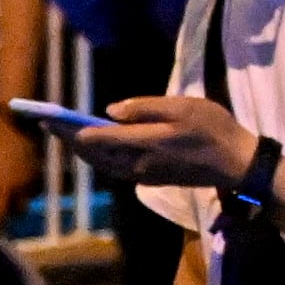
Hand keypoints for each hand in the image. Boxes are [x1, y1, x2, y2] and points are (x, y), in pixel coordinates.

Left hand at [61, 89, 262, 191]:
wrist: (235, 163)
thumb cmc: (213, 128)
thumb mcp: (184, 106)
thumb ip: (145, 107)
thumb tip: (110, 110)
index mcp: (145, 142)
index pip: (97, 138)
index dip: (70, 129)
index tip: (50, 119)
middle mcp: (137, 163)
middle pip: (93, 153)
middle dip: (69, 138)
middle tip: (49, 124)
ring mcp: (141, 174)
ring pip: (100, 163)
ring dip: (80, 150)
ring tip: (64, 134)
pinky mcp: (147, 179)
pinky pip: (113, 169)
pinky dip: (97, 157)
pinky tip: (92, 147)